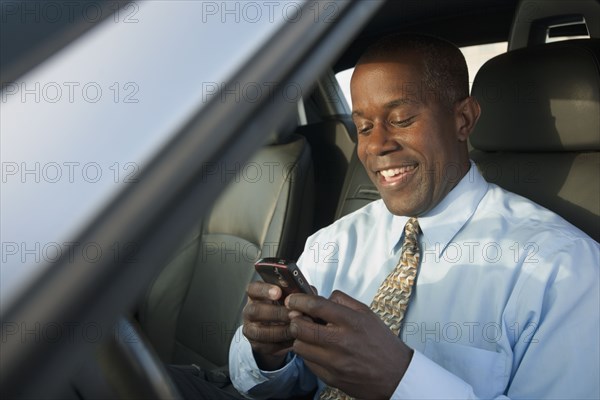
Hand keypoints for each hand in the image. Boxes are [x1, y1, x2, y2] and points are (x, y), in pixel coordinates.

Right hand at [241, 282, 293, 369]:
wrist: (281, 328)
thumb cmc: (286, 307)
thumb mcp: (290, 297)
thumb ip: (297, 292)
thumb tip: (308, 292)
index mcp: (256, 295)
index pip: (253, 289)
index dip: (264, 290)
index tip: (278, 292)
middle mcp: (249, 311)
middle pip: (255, 311)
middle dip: (277, 313)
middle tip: (295, 313)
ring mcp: (251, 329)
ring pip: (261, 332)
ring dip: (282, 330)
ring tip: (298, 328)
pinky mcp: (257, 345)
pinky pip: (268, 346)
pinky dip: (284, 343)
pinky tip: (296, 339)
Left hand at [286, 290, 412, 398]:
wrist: (396, 376)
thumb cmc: (380, 342)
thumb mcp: (367, 314)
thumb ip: (343, 301)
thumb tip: (320, 296)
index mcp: (352, 322)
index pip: (316, 306)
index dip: (299, 301)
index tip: (292, 299)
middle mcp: (342, 341)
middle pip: (301, 327)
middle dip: (294, 320)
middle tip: (297, 317)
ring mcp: (335, 362)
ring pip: (300, 346)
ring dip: (300, 338)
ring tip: (310, 336)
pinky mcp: (331, 378)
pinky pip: (308, 362)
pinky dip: (309, 354)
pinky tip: (319, 350)